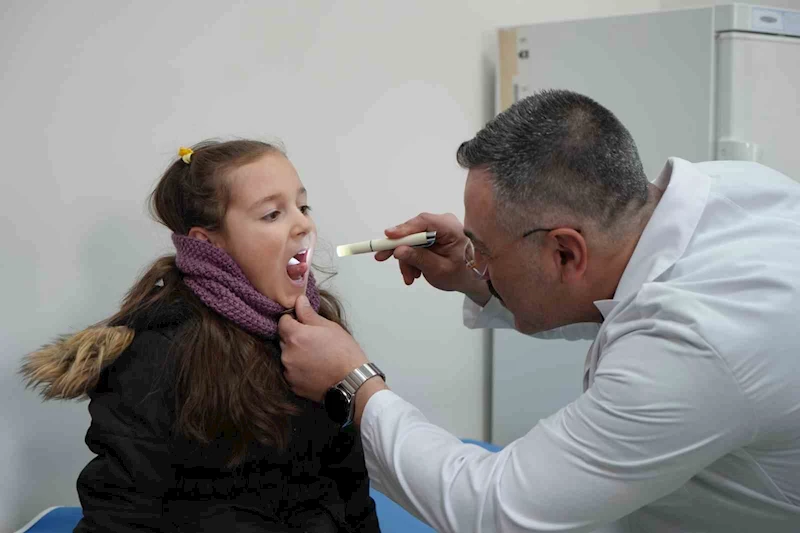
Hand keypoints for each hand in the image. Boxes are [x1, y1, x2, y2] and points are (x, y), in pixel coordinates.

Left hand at [278, 295, 367, 402]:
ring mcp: (288, 371)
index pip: (282, 321)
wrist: (352, 382)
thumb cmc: (344, 352)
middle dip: (294, 338)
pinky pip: (291, 372)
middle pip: (283, 339)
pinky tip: (314, 369)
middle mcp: (287, 354)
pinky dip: (298, 369)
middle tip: (313, 341)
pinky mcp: (292, 385)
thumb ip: (309, 314)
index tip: (303, 324)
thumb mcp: (330, 327)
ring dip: (295, 354)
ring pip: (286, 357)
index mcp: (295, 336)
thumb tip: (299, 301)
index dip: (292, 320)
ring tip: (315, 357)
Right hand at [375, 212, 489, 304]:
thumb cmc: (463, 274)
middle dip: (400, 248)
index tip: (388, 236)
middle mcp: (443, 223)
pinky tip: (414, 273)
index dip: (404, 228)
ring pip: (411, 240)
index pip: (424, 222)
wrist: (472, 279)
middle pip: (413, 230)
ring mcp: (437, 229)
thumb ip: (419, 259)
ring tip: (410, 277)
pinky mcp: (432, 236)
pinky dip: (412, 259)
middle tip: (381, 257)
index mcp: (451, 228)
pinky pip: (415, 244)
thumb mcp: (440, 270)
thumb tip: (399, 250)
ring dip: (407, 259)